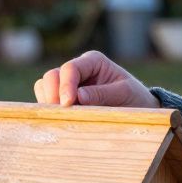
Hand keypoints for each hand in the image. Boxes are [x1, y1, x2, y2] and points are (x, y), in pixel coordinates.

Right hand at [33, 50, 160, 107]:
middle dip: (53, 95)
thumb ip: (102, 94)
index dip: (66, 86)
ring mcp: (67, 84)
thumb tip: (78, 97)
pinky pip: (46, 100)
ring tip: (64, 118)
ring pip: (44, 87)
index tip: (68, 104)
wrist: (137, 108)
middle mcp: (77, 70)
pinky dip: (49, 110)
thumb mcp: (124, 93)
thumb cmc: (134, 98)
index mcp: (93, 61)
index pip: (70, 68)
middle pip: (52, 76)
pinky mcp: (63, 98)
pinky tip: (61, 120)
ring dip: (49, 103)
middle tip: (62, 114)